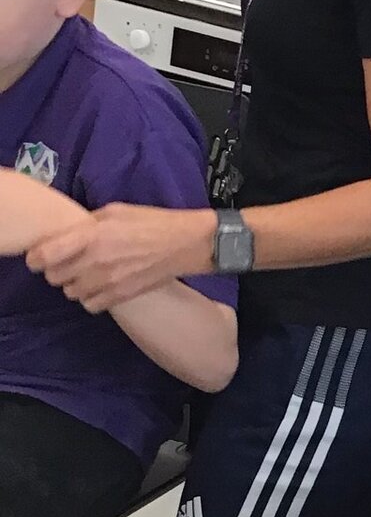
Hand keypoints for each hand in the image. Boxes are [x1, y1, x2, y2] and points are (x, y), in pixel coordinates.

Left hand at [27, 204, 215, 312]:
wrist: (187, 244)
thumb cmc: (153, 222)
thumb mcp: (116, 210)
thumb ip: (87, 224)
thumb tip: (69, 234)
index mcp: (92, 235)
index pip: (44, 256)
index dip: (37, 258)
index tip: (42, 256)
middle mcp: (96, 261)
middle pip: (54, 277)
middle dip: (57, 270)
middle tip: (69, 263)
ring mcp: (109, 281)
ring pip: (70, 293)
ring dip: (74, 285)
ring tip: (87, 275)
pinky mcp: (122, 295)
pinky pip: (90, 305)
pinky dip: (91, 298)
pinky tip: (101, 287)